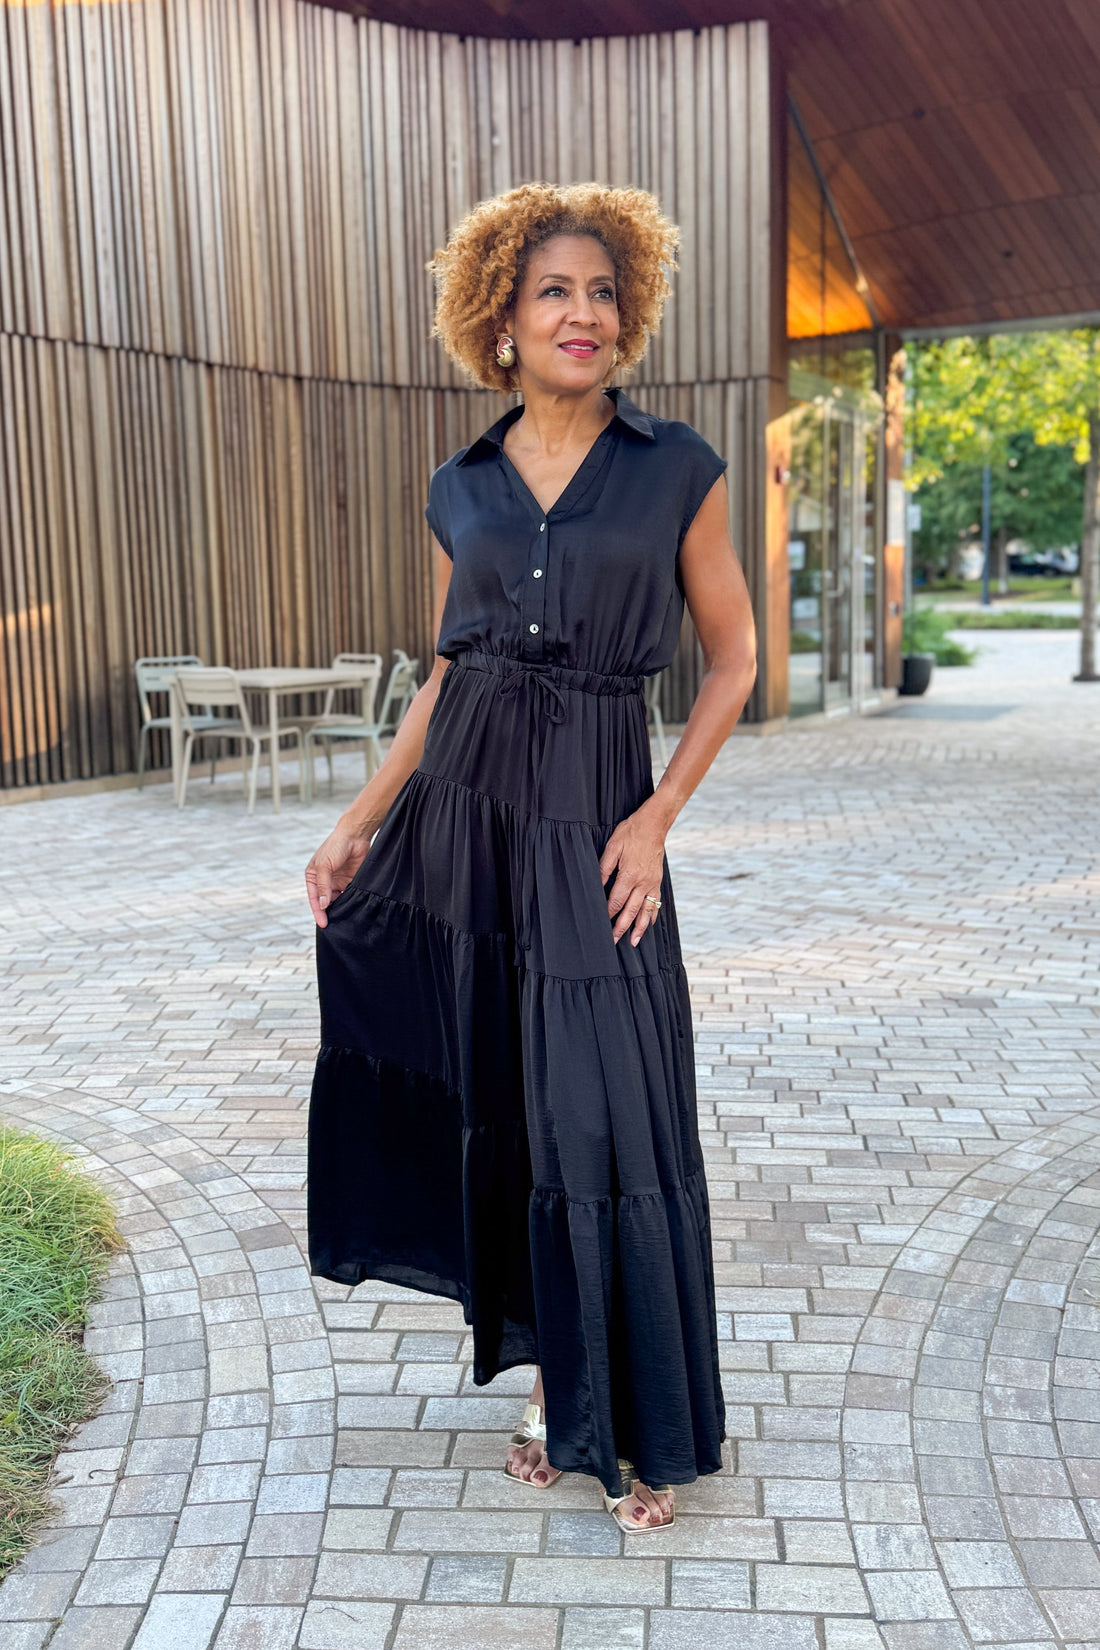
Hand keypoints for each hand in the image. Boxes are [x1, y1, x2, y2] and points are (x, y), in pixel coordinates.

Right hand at [305, 818, 374, 927]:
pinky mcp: (351, 881)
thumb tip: (322, 905)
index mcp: (313, 877)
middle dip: (328, 914)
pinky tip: (354, 910)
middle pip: (325, 903)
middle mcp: (325, 881)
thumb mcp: (324, 866)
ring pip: (338, 901)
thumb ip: (323, 886)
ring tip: (344, 920)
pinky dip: (351, 903)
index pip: (314, 899)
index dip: (318, 912)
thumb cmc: (335, 846)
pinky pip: (350, 896)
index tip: (323, 924)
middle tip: (333, 927)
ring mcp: (338, 882)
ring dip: (341, 909)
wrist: (356, 835)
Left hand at [598, 799, 667, 946]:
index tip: (600, 925)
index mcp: (629, 875)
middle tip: (613, 942)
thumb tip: (596, 885)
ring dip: (639, 928)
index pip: (616, 901)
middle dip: (621, 928)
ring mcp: (652, 883)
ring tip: (634, 942)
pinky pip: (656, 903)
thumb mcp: (612, 847)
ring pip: (645, 911)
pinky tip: (649, 925)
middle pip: (630, 911)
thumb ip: (603, 867)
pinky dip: (652, 916)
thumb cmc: (631, 832)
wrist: (654, 824)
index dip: (607, 914)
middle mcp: (642, 882)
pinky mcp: (657, 881)